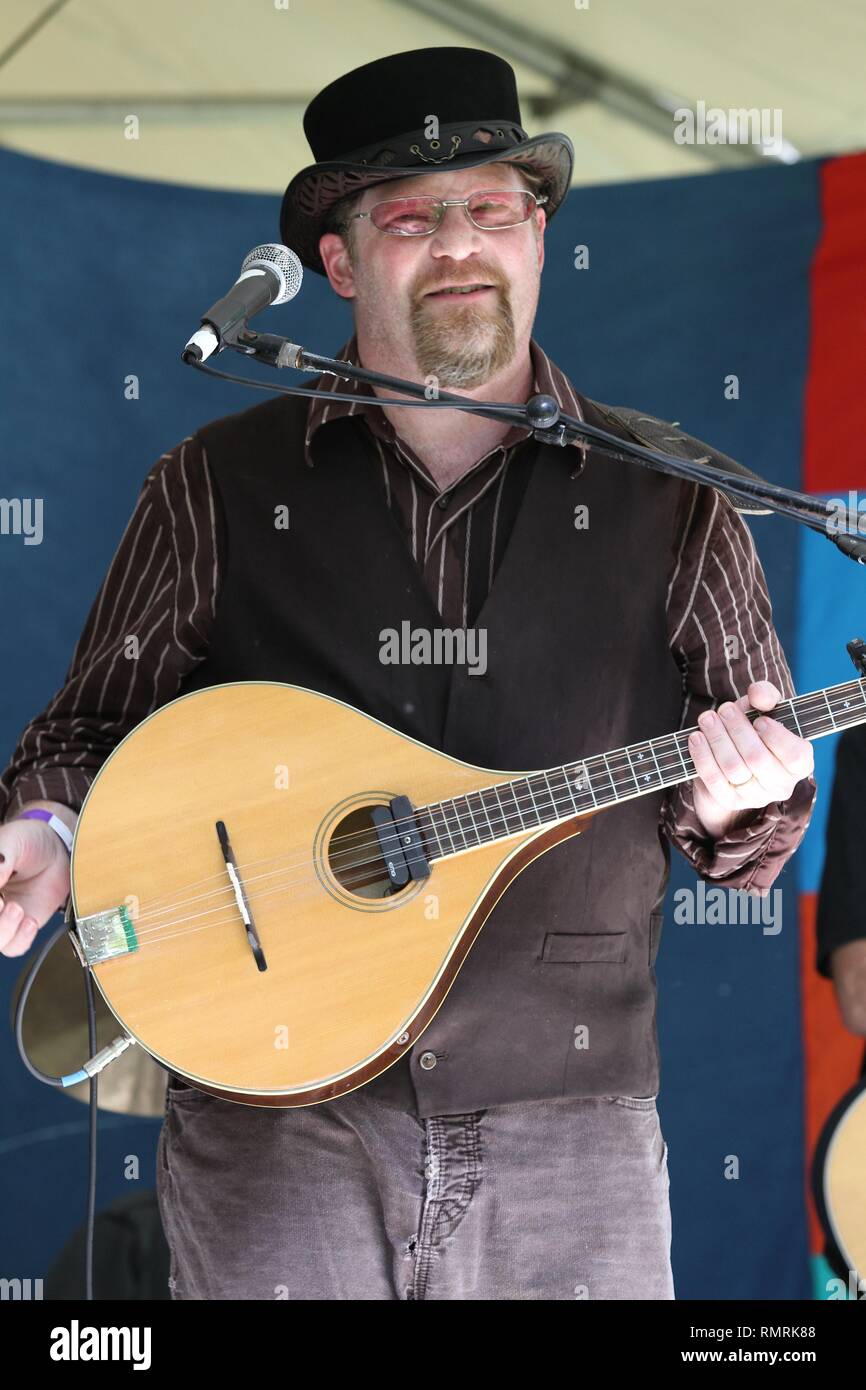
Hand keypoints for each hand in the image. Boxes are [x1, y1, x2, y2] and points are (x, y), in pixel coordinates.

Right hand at [0, 818, 71, 956]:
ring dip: (3, 929)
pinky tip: (30, 920)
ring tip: (17, 908)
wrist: (58, 847)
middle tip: (2, 902)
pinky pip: (13, 947)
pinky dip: (21, 938)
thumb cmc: (29, 840)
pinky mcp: (19, 927)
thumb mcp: (11, 842)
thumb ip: (0, 860)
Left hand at [688, 680, 813, 839]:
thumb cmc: (757, 729)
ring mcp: (755, 796)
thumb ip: (766, 695)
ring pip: (734, 769)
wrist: (736, 755)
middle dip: (737, 730)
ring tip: (707, 718)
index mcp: (800, 764)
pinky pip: (714, 781)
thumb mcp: (765, 708)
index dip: (776, 736)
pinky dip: (703, 757)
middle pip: (758, 760)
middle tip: (724, 709)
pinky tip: (696, 738)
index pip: (795, 756)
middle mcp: (782, 785)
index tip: (759, 719)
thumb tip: (758, 694)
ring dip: (717, 740)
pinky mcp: (730, 801)